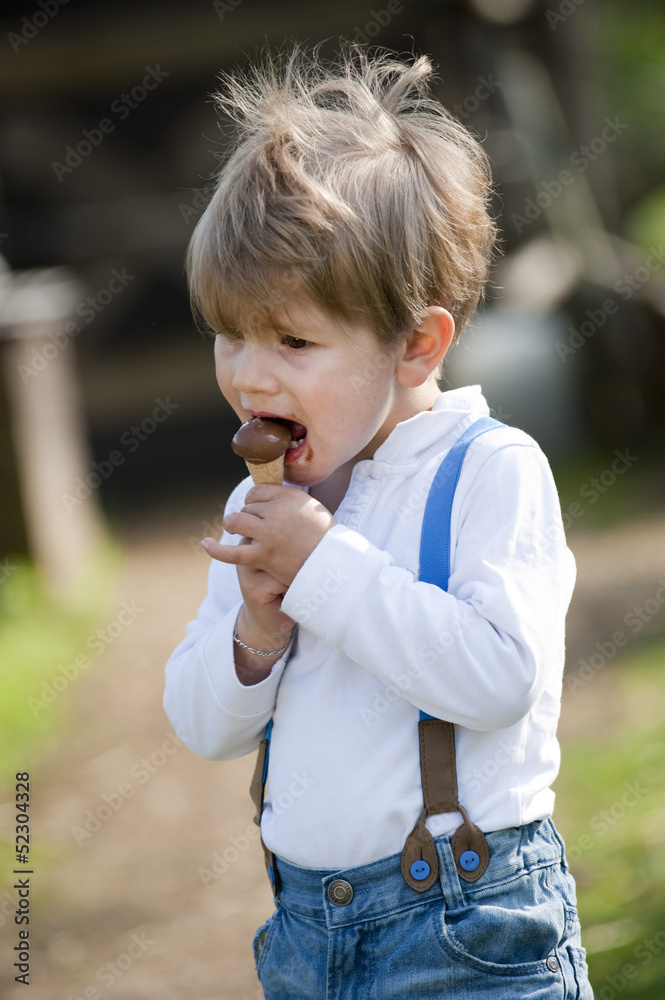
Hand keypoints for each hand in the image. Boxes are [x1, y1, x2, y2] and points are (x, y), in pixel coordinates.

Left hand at [203, 484, 337, 587]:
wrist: (333, 565)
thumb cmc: (325, 538)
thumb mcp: (311, 508)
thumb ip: (289, 500)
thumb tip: (269, 493)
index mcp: (289, 496)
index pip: (258, 491)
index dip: (257, 502)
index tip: (263, 512)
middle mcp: (276, 511)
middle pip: (248, 507)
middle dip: (250, 516)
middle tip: (262, 529)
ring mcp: (267, 534)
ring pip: (237, 522)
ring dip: (235, 525)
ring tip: (238, 530)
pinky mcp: (262, 555)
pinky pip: (231, 552)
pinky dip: (216, 549)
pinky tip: (205, 544)